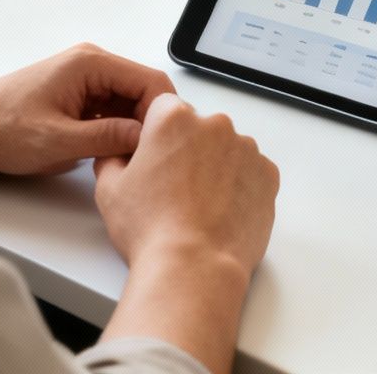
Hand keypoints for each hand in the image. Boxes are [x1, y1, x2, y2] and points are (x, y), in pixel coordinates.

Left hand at [0, 43, 174, 174]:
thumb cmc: (4, 128)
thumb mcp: (58, 140)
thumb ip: (106, 138)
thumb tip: (146, 137)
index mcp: (91, 64)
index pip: (149, 80)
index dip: (162, 112)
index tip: (163, 143)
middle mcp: (93, 64)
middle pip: (142, 91)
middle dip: (148, 122)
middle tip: (147, 156)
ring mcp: (87, 79)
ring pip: (129, 103)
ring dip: (132, 128)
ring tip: (128, 157)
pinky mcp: (80, 95)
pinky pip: (112, 110)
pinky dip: (116, 130)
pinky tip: (111, 152)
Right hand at [93, 93, 278, 274]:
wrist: (193, 266)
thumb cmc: (152, 230)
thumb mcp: (109, 190)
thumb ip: (113, 158)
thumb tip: (118, 154)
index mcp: (174, 119)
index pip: (164, 109)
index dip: (157, 135)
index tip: (156, 158)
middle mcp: (214, 125)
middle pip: (198, 129)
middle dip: (188, 152)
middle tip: (174, 190)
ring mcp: (246, 149)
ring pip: (227, 150)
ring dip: (216, 169)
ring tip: (198, 206)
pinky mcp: (267, 175)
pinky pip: (251, 172)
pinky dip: (240, 187)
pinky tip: (220, 212)